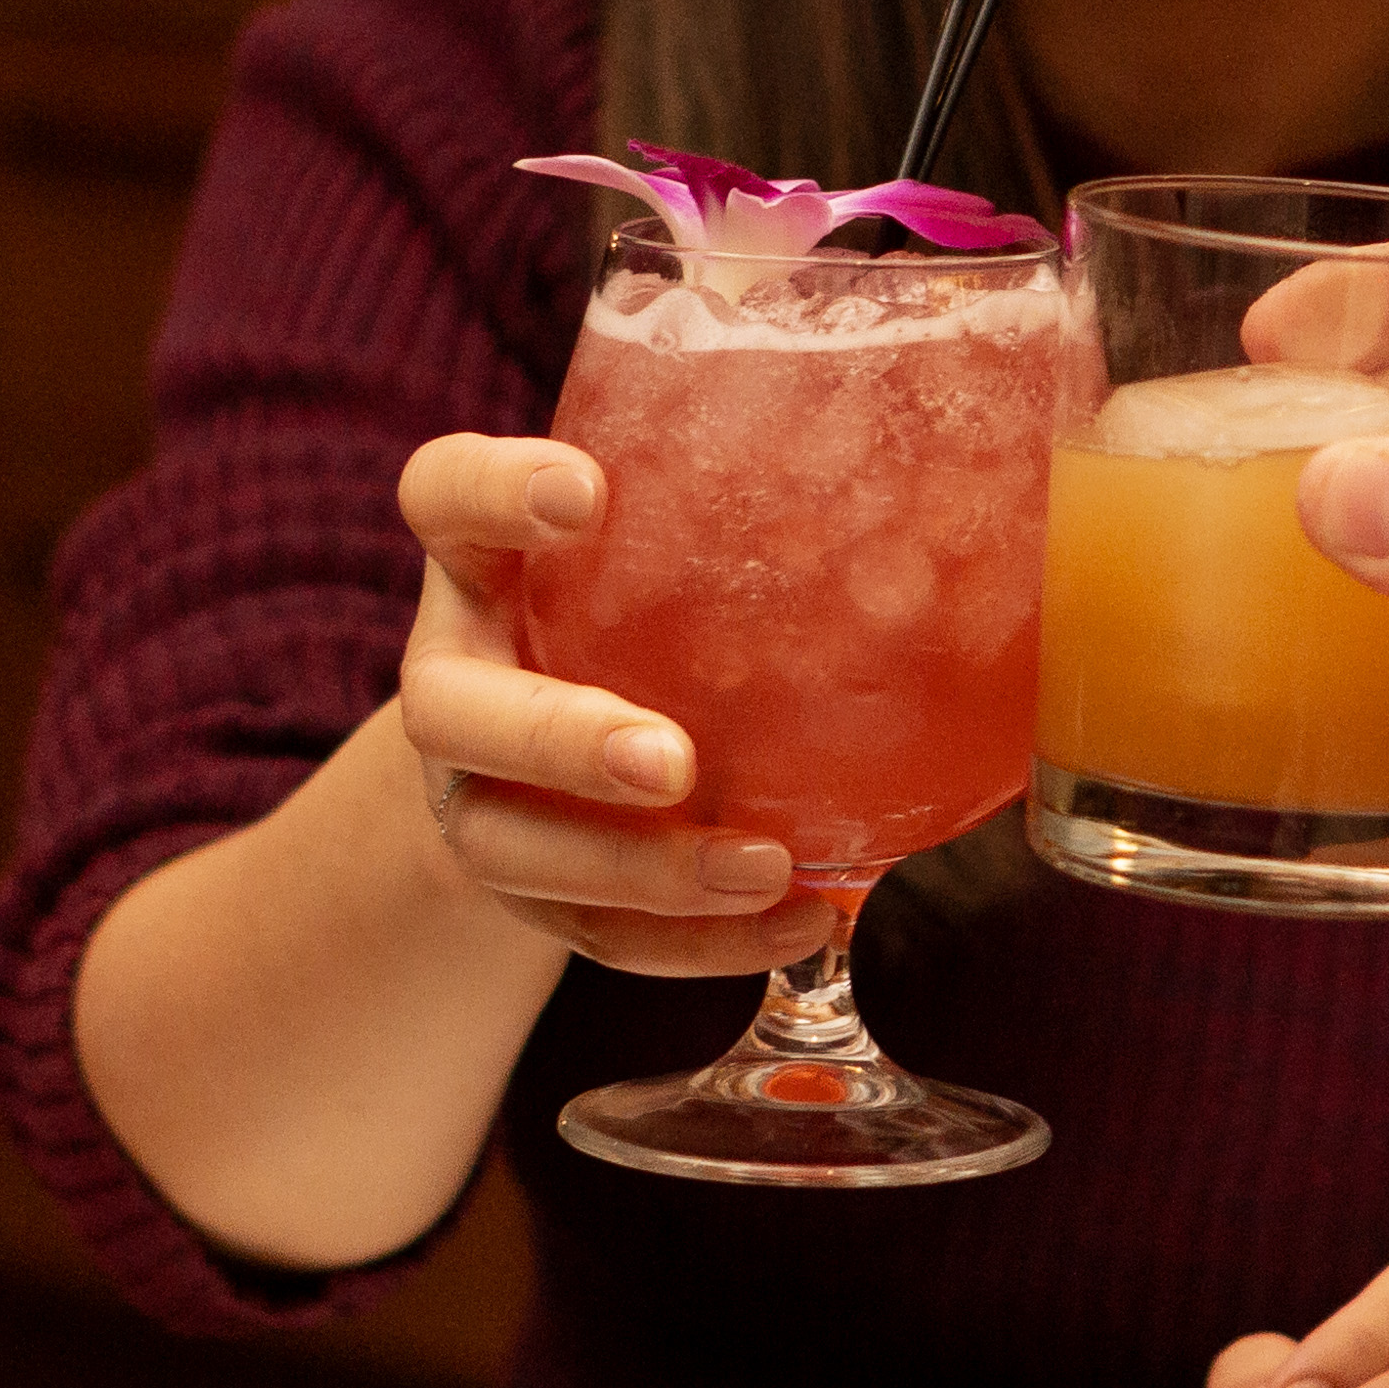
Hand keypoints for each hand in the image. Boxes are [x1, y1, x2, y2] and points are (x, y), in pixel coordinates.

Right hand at [391, 434, 837, 978]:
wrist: (550, 741)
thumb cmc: (640, 601)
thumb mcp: (659, 532)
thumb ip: (735, 494)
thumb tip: (946, 445)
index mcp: (477, 562)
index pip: (443, 496)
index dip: (495, 492)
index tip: (585, 493)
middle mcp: (453, 675)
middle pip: (450, 712)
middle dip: (559, 742)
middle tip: (667, 760)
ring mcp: (474, 794)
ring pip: (514, 847)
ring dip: (640, 868)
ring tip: (763, 866)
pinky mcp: (529, 889)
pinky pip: (596, 932)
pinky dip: (695, 942)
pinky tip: (800, 922)